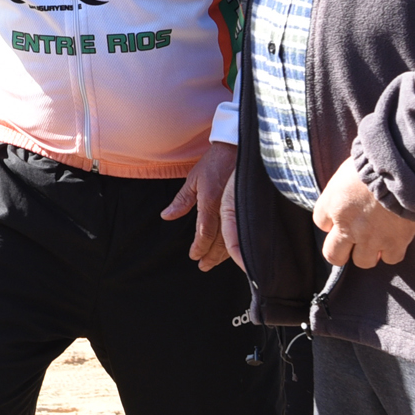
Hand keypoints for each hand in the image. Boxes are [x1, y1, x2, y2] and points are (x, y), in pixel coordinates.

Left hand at [161, 141, 238, 270]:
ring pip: (233, 238)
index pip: (205, 233)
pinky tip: (233, 249)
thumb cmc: (214, 162)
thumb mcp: (193, 179)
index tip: (193, 256)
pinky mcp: (248, 206)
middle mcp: (225, 208)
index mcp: (210, 202)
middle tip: (203, 267)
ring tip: (215, 262)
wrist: (237, 147)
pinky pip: (242, 230)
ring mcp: (239, 207)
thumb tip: (166, 217)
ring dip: (223, 254)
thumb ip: (181, 201)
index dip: (199, 248)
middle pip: (220, 241)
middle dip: (211, 256)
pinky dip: (237, 242)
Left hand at [311, 160, 414, 268]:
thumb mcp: (346, 170)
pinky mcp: (395, 242)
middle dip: (340, 251)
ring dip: (367, 252)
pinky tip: (393, 240)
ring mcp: (372, 238)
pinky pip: (390, 258)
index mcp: (333, 205)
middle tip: (351, 242)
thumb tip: (344, 196)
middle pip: (333, 255)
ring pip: (363, 261)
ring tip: (375, 240)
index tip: (341, 215)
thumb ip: (341, 190)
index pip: (320, 223)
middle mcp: (349, 227)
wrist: (403, 169)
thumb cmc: (373, 163)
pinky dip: (391, 251)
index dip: (330, 220)